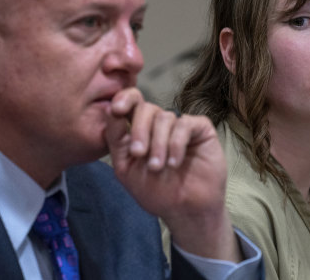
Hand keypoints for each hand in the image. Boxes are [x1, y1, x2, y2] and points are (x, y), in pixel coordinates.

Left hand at [105, 88, 240, 261]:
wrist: (185, 210)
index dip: (123, 99)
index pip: (131, 103)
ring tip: (157, 167)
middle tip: (138, 154)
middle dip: (139, 130)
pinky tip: (174, 163)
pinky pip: (185, 125)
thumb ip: (116, 138)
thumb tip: (108, 108)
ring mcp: (180, 125)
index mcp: (139, 129)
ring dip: (158, 144)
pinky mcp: (200, 129)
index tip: (116, 109)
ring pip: (164, 117)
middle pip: (146, 108)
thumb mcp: (125, 167)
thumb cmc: (155, 191)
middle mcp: (159, 124)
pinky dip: (176, 144)